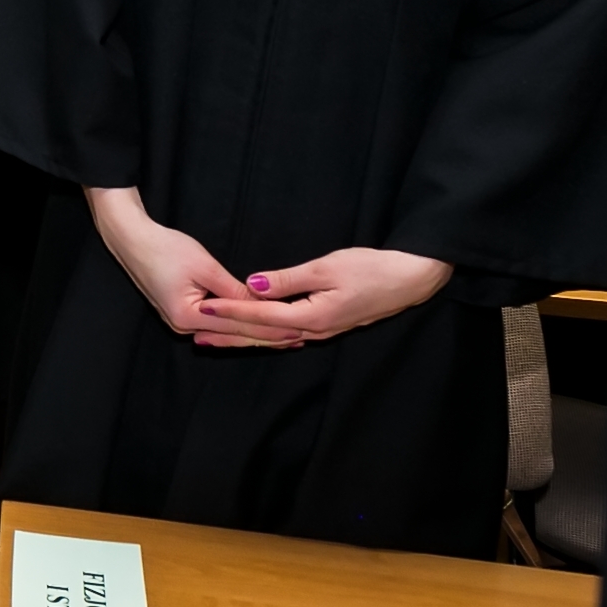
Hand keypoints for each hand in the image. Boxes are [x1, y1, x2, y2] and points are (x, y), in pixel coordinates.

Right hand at [85, 187, 304, 345]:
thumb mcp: (206, 266)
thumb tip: (263, 305)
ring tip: (285, 337)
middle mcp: (183, 327)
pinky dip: (238, 325)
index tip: (297, 330)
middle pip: (233, 336)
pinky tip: (256, 326)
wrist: (132, 240)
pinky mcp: (181, 314)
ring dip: (255, 333)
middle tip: (300, 338)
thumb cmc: (166, 248)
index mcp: (188, 317)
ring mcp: (180, 323)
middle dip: (267, 337)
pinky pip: (216, 325)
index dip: (269, 328)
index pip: (238, 327)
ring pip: (226, 333)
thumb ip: (234, 290)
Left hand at [194, 247, 451, 344]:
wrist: (410, 279)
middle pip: (263, 336)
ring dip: (244, 338)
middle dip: (229, 335)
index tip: (204, 307)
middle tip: (196, 335)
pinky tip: (254, 334)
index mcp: (313, 317)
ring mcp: (322, 331)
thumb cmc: (372, 269)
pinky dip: (265, 335)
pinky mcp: (327, 325)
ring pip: (274, 338)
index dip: (231, 311)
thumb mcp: (327, 267)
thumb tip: (253, 285)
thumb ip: (288, 279)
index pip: (261, 316)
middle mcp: (315, 331)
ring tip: (215, 338)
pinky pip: (287, 334)